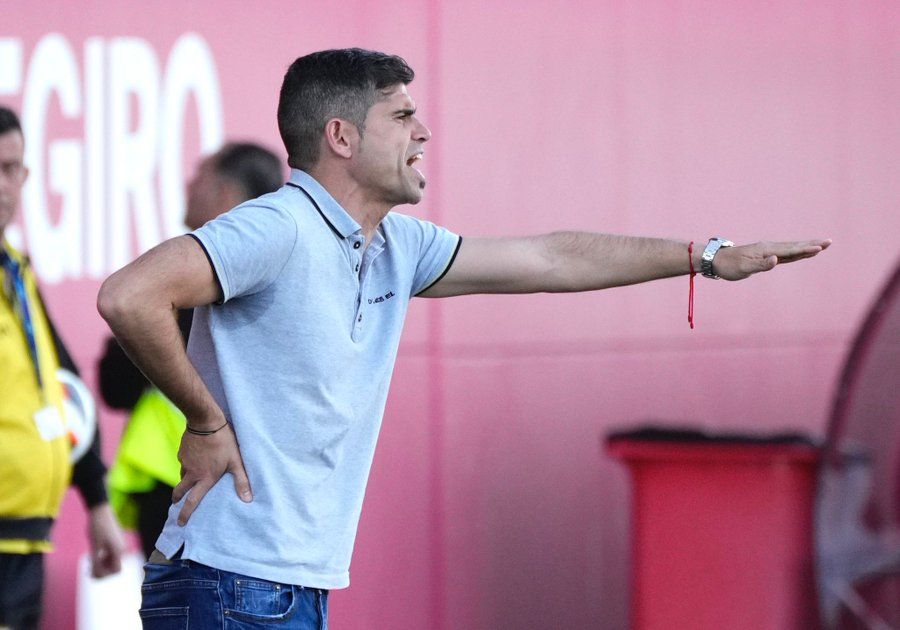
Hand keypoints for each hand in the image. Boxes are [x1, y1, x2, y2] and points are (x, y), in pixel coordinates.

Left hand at [88, 503, 124, 577]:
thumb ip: (96, 562)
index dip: (104, 574)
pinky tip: (92, 555)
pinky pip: (110, 555)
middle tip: (88, 569)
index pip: (116, 570)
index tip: (92, 571)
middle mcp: (122, 548)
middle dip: (102, 570)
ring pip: (111, 561)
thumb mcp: (94, 547)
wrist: (99, 510)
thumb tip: (96, 575)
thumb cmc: (96, 527)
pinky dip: (102, 558)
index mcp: (119, 550)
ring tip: (89, 561)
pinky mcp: (115, 541)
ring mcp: (119, 545)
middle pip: (114, 567)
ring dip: (101, 565)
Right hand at [172, 420, 251, 525]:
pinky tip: (194, 459)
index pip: (192, 501)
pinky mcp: (182, 452)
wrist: (205, 422)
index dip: (186, 514)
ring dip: (185, 481)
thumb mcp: (236, 461)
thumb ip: (241, 481)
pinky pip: (183, 462)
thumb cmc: (224, 442)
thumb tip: (248, 500)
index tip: (181, 523)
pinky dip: (187, 465)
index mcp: (205, 478)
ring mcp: (185, 462)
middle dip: (177, 499)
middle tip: (177, 503)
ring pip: (182, 476)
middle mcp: (192, 473)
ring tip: (190, 480)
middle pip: (180, 491)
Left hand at [713, 239, 830, 280]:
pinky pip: (785, 252)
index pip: (790, 250)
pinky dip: (796, 251)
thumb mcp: (744, 269)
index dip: (806, 250)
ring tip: (820, 245)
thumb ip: (761, 265)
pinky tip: (800, 251)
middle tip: (829, 242)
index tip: (820, 247)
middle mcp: (769, 247)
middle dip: (812, 244)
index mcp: (766, 250)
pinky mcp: (764, 254)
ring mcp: (767, 250)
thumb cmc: (729, 267)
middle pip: (794, 246)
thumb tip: (777, 259)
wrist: (716, 260)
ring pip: (791, 248)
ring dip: (806, 246)